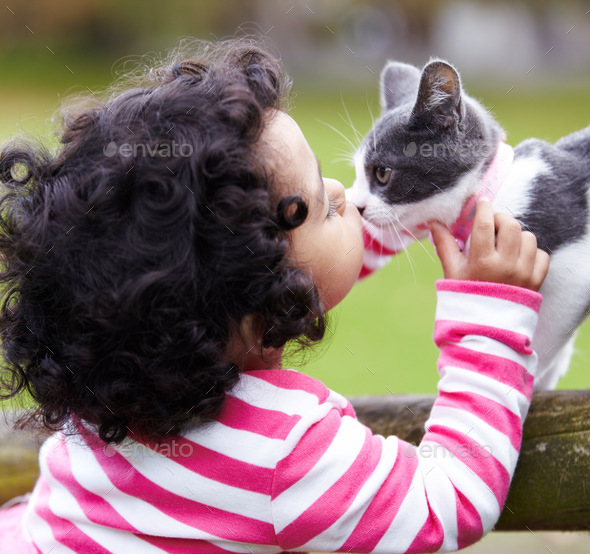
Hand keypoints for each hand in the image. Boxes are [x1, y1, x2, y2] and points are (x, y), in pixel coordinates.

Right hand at [429, 199, 549, 291]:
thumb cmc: (464, 296)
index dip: (483, 208)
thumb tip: (433, 222)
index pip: (485, 223)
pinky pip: (542, 255)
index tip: (482, 202)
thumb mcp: (452, 271)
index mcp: (482, 262)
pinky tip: (517, 258)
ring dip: (516, 235)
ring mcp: (524, 273)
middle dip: (501, 219)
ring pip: (528, 237)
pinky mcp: (537, 281)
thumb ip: (444, 244)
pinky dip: (531, 252)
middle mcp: (506, 265)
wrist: (484, 327)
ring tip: (504, 243)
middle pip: (510, 225)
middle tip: (492, 223)